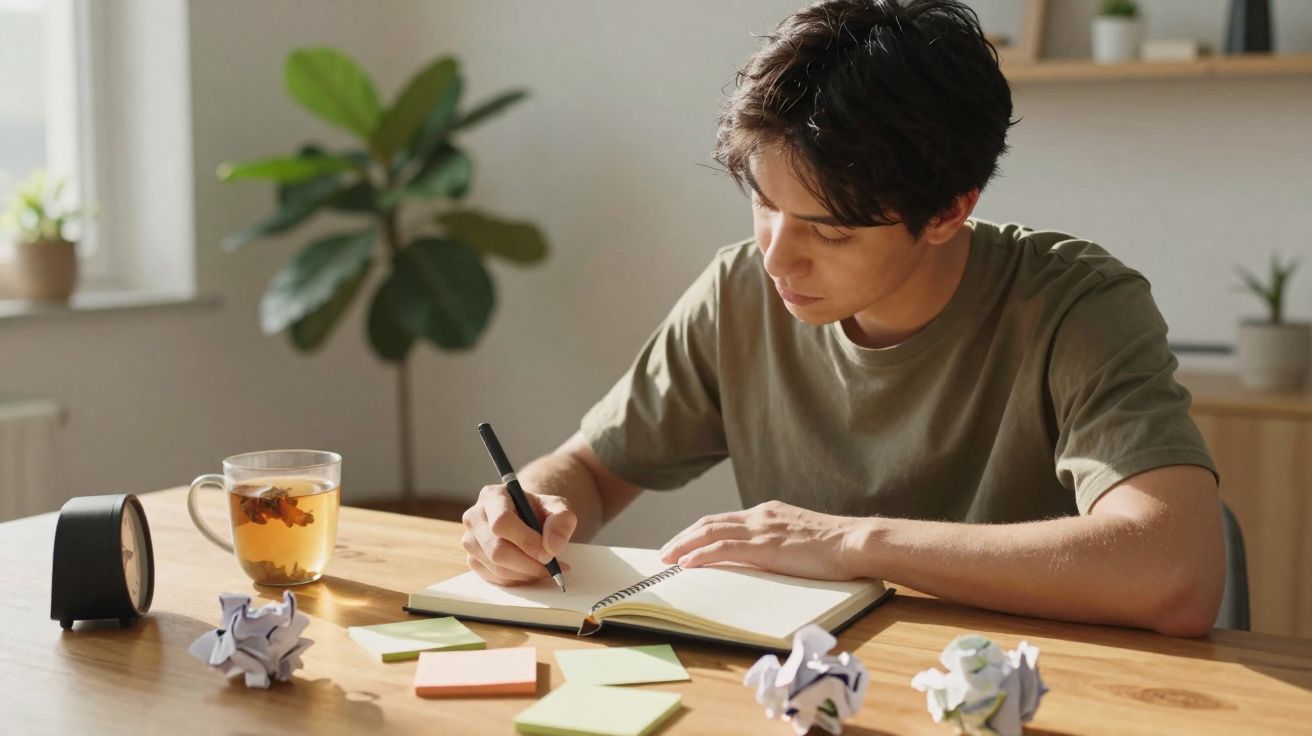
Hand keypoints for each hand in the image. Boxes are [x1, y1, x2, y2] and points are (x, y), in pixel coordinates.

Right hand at [461, 484, 576, 585]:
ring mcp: (470, 540)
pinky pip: (495, 578)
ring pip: (496, 567)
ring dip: (526, 574)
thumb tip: (553, 547)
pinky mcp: (473, 560)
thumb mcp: (558, 507)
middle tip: (551, 566)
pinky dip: (518, 580)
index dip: (526, 541)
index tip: (548, 553)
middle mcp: (474, 517)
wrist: (528, 518)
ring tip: (547, 569)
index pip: (501, 522)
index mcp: (492, 496)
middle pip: (496, 549)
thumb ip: (561, 521)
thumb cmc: (540, 511)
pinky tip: (532, 571)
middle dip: (528, 564)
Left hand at [658, 501, 868, 580]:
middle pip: (709, 523)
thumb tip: (765, 558)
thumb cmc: (837, 547)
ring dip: (683, 545)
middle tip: (664, 553)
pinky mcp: (764, 546)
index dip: (698, 531)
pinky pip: (723, 549)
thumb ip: (779, 542)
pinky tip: (687, 563)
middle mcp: (760, 516)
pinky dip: (701, 555)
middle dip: (683, 537)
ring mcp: (761, 529)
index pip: (723, 520)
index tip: (683, 543)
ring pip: (710, 533)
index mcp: (768, 513)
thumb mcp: (800, 538)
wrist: (854, 542)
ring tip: (666, 559)